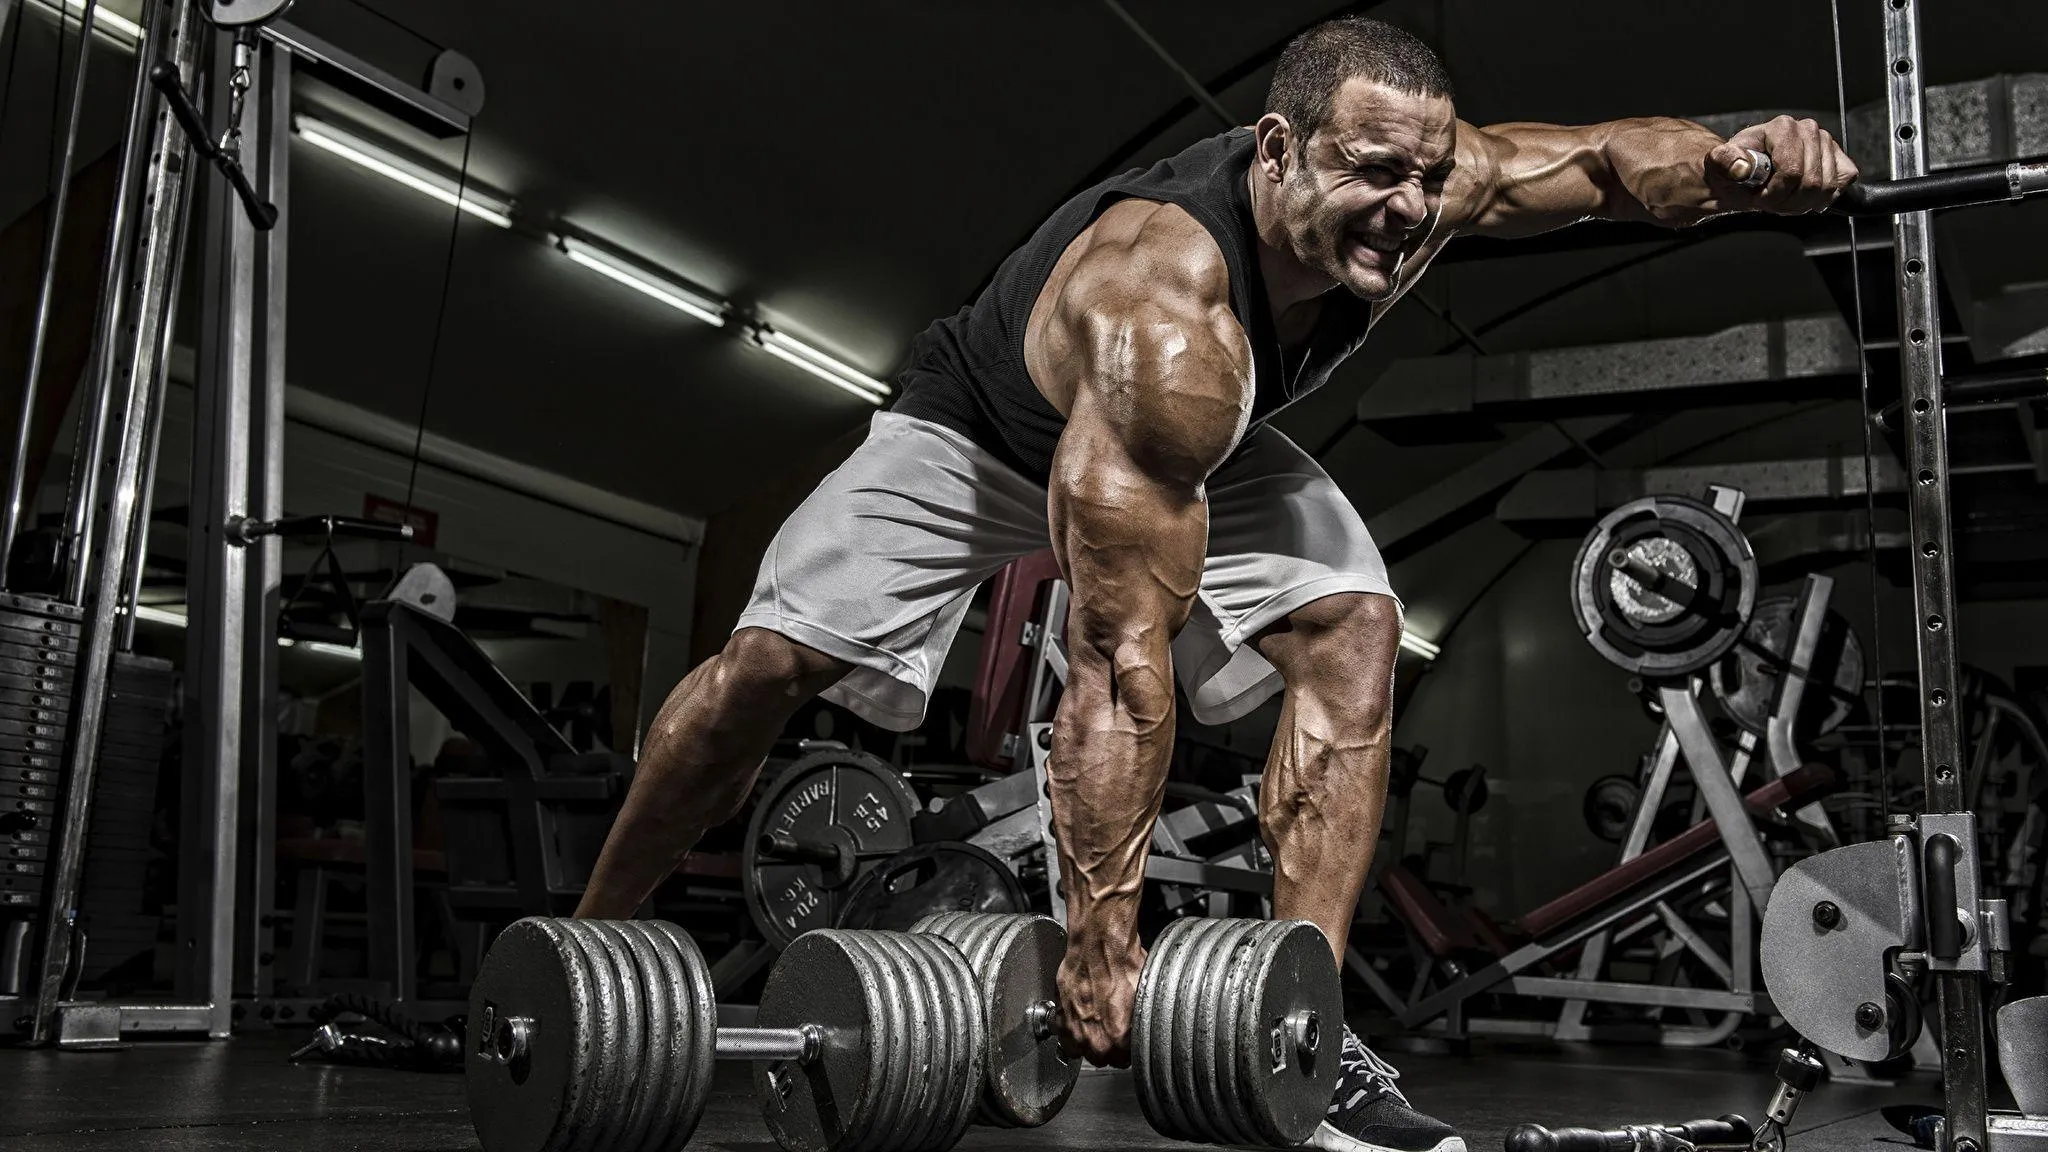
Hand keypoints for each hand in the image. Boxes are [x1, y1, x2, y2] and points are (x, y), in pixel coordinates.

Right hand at [1055, 935, 1144, 1067]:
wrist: (1100, 946)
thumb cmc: (1122, 965)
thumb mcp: (1145, 998)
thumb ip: (1140, 1023)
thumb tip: (1146, 1027)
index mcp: (1121, 1039)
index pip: (1125, 1061)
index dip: (1126, 1049)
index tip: (1125, 1039)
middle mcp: (1097, 1040)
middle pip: (1103, 1058)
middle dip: (1108, 1047)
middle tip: (1111, 1029)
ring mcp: (1076, 1031)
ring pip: (1082, 1052)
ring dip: (1088, 1042)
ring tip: (1095, 1025)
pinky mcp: (1061, 1018)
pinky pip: (1065, 1038)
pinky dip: (1070, 1030)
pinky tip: (1079, 1018)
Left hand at [1706, 114, 1858, 213]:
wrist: (1745, 173)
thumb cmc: (1735, 168)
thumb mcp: (1720, 165)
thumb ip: (1725, 162)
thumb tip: (1740, 167)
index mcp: (1782, 127)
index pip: (1792, 171)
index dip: (1775, 193)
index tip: (1759, 195)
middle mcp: (1807, 130)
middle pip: (1811, 182)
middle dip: (1788, 201)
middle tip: (1770, 199)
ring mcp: (1826, 142)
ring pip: (1827, 187)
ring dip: (1802, 203)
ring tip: (1783, 198)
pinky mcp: (1838, 157)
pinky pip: (1842, 182)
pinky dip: (1823, 198)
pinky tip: (1802, 196)